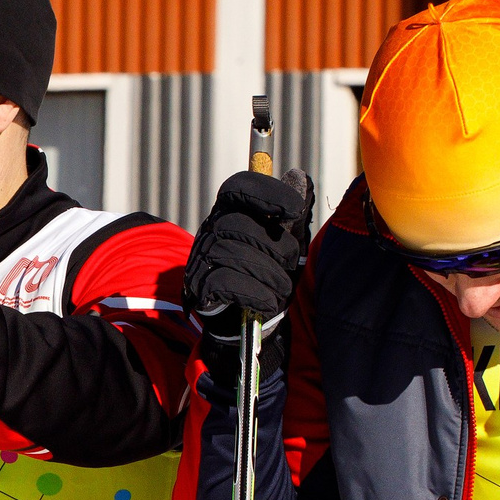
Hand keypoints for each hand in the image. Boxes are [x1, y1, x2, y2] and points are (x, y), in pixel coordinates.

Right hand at [186, 169, 314, 323]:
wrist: (243, 323)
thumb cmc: (266, 276)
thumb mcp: (285, 244)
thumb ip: (294, 215)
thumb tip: (301, 176)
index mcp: (229, 213)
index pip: (238, 188)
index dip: (267, 193)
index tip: (295, 211)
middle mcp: (210, 230)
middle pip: (239, 224)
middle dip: (276, 248)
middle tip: (291, 266)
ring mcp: (201, 258)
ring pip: (233, 254)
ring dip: (269, 276)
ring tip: (281, 289)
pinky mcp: (199, 286)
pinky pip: (225, 282)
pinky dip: (255, 294)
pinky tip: (268, 303)